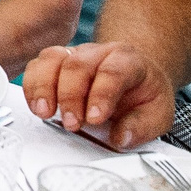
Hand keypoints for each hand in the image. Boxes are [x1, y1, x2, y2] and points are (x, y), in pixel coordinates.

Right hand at [24, 41, 177, 148]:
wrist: (134, 75)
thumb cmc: (144, 94)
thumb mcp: (159, 113)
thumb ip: (142, 126)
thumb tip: (121, 138)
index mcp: (128, 60)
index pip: (112, 72)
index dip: (101, 95)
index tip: (95, 119)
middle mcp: (98, 52)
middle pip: (77, 65)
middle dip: (70, 96)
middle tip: (72, 124)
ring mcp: (74, 54)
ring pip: (52, 59)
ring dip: (44, 87)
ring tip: (44, 113)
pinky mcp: (56, 62)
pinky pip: (37, 65)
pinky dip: (32, 86)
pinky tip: (36, 106)